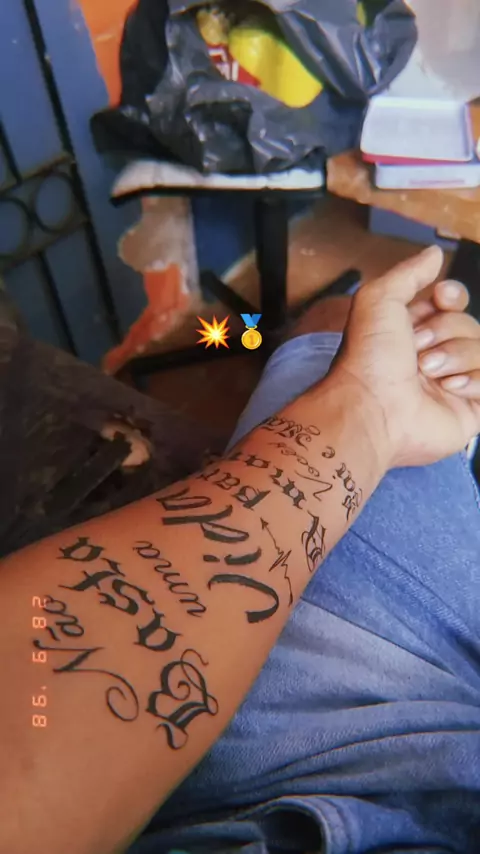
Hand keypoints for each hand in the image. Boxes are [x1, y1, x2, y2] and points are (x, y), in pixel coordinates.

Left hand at [333, 246, 479, 468]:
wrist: (372, 409)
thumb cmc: (369, 358)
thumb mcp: (378, 300)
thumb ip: (408, 273)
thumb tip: (434, 253)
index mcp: (410, 331)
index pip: (451, 303)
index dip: (452, 297)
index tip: (440, 296)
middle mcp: (432, 355)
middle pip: (468, 324)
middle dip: (445, 331)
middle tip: (416, 349)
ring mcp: (451, 383)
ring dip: (455, 357)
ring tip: (427, 374)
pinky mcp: (469, 410)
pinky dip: (472, 382)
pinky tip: (449, 389)